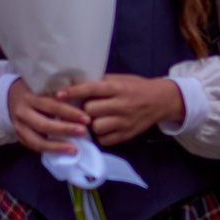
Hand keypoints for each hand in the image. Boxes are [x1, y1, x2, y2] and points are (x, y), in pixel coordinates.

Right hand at [8, 81, 90, 154]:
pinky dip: (49, 150)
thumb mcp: (45, 87)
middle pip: (45, 124)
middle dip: (65, 130)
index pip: (53, 106)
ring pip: (37, 141)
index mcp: (31, 97)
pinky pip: (34, 147)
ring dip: (57, 146)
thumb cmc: (35, 90)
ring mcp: (18, 126)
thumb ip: (60, 95)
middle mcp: (22, 112)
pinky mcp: (19, 137)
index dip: (71, 113)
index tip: (87, 119)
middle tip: (83, 132)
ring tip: (74, 149)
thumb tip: (85, 103)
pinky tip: (62, 152)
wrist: (10, 95)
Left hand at [59, 75, 184, 148]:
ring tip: (96, 118)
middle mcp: (121, 105)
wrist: (161, 101)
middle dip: (84, 109)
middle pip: (90, 110)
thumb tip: (77, 88)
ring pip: (96, 127)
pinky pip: (105, 140)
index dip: (73, 92)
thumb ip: (101, 84)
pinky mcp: (127, 135)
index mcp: (118, 88)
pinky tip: (104, 128)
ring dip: (92, 124)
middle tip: (86, 108)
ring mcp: (124, 122)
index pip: (91, 89)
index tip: (58, 95)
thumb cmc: (137, 87)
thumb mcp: (121, 80)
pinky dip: (101, 135)